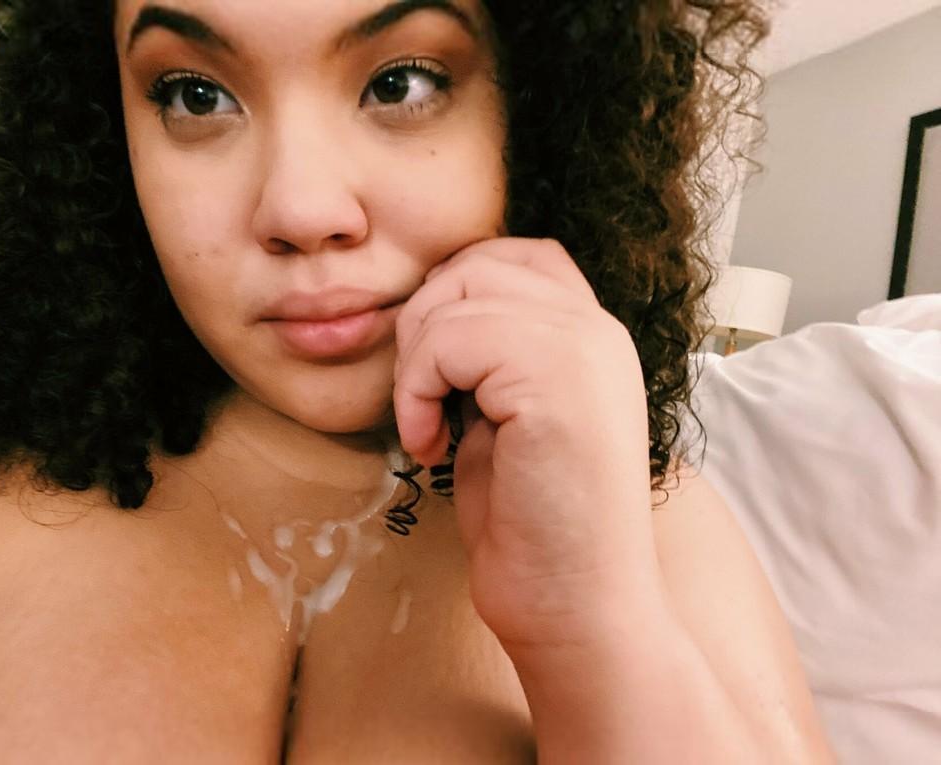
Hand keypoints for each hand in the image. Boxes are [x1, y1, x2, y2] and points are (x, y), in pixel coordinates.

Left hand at [392, 237, 666, 649]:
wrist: (575, 609)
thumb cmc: (533, 526)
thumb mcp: (505, 419)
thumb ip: (487, 356)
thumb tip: (429, 314)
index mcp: (593, 337)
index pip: (517, 255)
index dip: (456, 295)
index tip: (438, 369)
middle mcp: (598, 330)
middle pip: (477, 263)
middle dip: (424, 324)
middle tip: (422, 398)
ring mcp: (584, 348)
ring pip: (457, 295)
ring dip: (416, 363)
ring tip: (428, 426)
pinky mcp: (557, 378)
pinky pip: (450, 339)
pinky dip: (418, 389)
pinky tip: (432, 446)